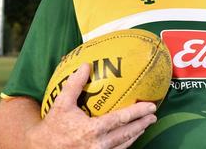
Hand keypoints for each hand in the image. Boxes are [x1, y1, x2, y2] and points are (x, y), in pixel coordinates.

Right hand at [27, 63, 156, 148]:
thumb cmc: (52, 127)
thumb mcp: (61, 104)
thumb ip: (74, 84)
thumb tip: (86, 65)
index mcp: (91, 130)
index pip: (121, 120)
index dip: (138, 113)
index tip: (151, 107)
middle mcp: (98, 145)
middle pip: (127, 133)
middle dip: (142, 124)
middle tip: (153, 116)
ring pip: (124, 145)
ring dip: (136, 134)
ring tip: (145, 125)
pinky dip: (126, 144)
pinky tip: (130, 137)